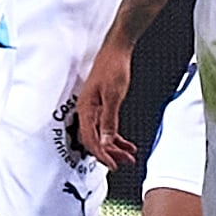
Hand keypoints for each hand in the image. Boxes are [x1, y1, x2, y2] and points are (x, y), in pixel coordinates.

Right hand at [73, 32, 139, 169]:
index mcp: (85, 108)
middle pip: (95, 140)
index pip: (91, 139)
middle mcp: (87, 111)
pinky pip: (107, 127)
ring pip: (102, 135)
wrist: (117, 50)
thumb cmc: (113, 67)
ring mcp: (94, 109)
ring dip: (115, 147)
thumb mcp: (113, 96)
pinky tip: (127, 144)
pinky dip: (117, 137)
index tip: (112, 164)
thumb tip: (104, 141)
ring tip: (129, 156)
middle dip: (110, 153)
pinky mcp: (102, 106)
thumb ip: (108, 120)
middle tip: (124, 162)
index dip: (101, 154)